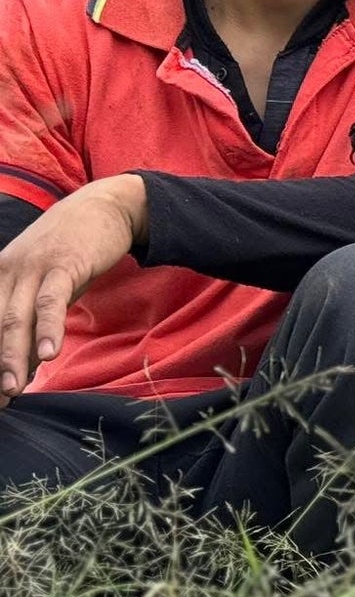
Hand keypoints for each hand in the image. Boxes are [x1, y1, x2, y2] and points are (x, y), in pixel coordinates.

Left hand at [0, 175, 147, 402]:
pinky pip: (51, 301)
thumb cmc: (72, 252)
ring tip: (11, 389)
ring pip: (14, 318)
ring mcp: (32, 267)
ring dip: (10, 356)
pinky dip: (48, 329)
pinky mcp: (63, 264)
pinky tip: (49, 355)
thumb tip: (22, 370)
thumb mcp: (44, 286)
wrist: (104, 207)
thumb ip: (30, 325)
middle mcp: (4, 272)